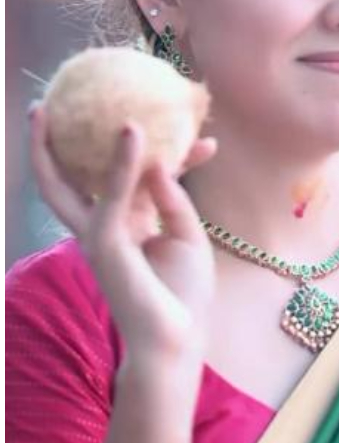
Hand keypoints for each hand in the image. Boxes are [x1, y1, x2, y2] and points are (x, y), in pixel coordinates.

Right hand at [29, 106, 217, 358]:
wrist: (176, 335)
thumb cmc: (184, 292)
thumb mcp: (187, 235)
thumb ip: (172, 198)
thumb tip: (160, 162)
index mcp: (122, 226)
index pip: (122, 179)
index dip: (141, 151)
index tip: (169, 122)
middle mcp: (100, 228)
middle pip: (64, 181)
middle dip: (47, 147)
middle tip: (47, 106)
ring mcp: (96, 235)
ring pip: (68, 184)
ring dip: (55, 145)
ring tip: (51, 108)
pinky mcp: (104, 242)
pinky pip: (112, 194)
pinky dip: (122, 162)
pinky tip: (132, 132)